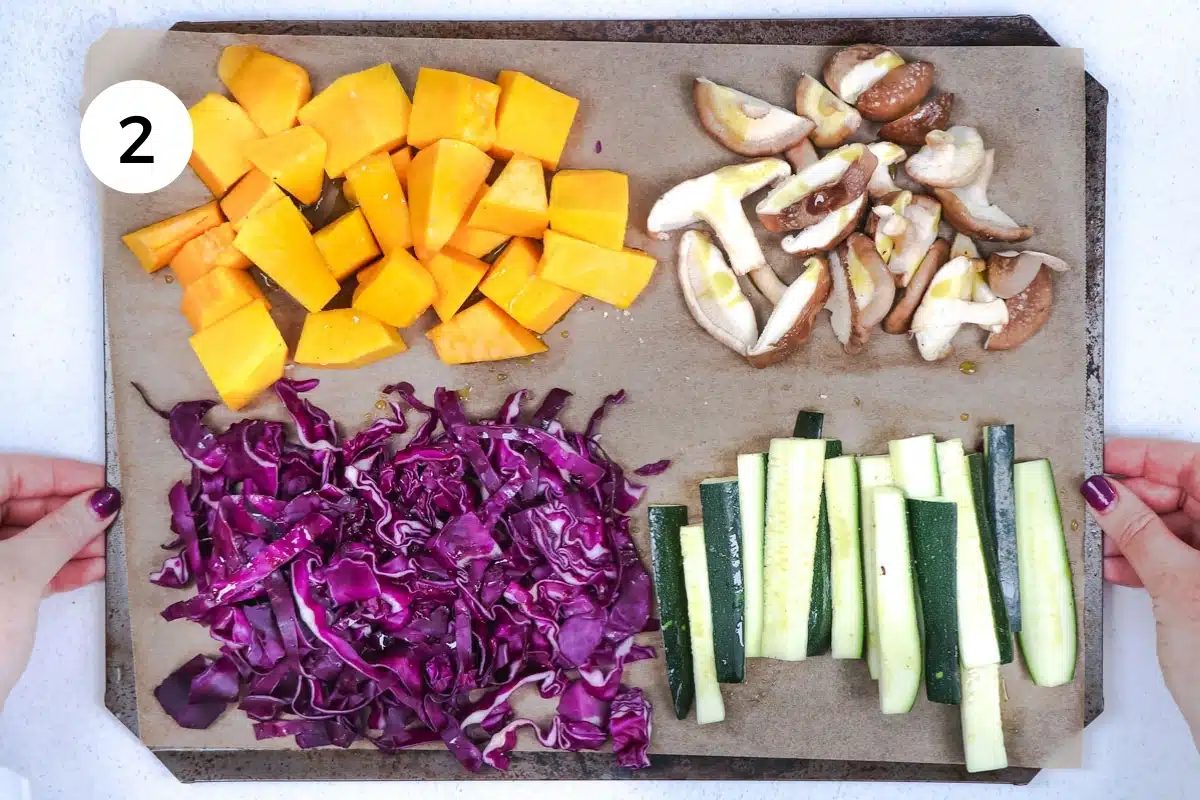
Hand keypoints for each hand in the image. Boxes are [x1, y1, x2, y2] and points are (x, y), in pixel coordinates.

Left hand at [0, 455, 118, 709]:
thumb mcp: (22, 572)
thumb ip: (62, 529)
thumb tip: (98, 502)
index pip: (8, 473)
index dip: (60, 473)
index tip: (103, 482)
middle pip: (12, 503)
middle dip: (65, 510)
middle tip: (110, 515)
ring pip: (17, 538)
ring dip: (64, 540)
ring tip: (106, 545)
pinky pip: (16, 568)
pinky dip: (51, 567)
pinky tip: (87, 570)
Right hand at [1084, 438, 1199, 748]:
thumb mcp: (1176, 584)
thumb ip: (1138, 530)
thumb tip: (1103, 491)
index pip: (1192, 464)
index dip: (1142, 457)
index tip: (1097, 458)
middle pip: (1184, 493)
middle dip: (1132, 497)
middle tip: (1085, 499)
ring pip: (1176, 527)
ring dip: (1132, 530)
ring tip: (1092, 536)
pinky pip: (1176, 559)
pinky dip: (1144, 558)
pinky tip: (1113, 566)